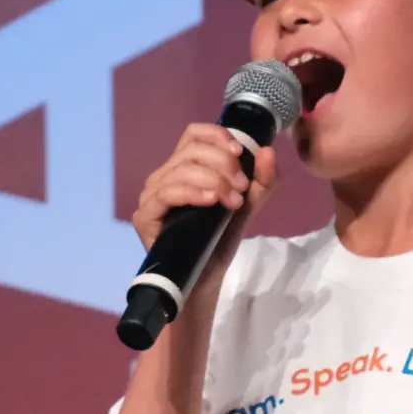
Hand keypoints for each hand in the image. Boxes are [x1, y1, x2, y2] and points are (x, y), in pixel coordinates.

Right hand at [132, 125, 279, 268]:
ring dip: (215, 180)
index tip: (240, 153)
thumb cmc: (219, 240)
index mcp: (184, 167)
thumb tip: (267, 150)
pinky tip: (212, 201)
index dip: (218, 136)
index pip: (194, 134)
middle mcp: (164, 176)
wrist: (205, 280)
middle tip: (242, 188)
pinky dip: (193, 192)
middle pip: (191, 150)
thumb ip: (262, 180)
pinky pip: (167, 193)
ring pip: (182, 169)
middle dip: (224, 164)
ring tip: (233, 202)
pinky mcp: (145, 217)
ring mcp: (152, 196)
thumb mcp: (248, 205)